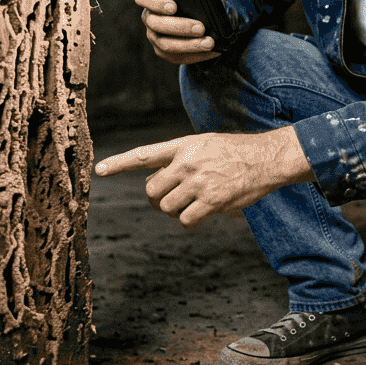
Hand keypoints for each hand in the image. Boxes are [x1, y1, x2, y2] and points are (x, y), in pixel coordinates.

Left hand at [94, 126, 315, 228]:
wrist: (266, 159)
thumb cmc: (235, 152)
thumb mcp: (204, 144)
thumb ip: (179, 159)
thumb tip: (156, 185)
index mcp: (183, 146)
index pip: (144, 155)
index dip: (119, 163)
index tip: (99, 171)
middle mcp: (186, 163)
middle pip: (151, 191)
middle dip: (158, 198)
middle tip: (174, 196)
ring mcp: (198, 182)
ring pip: (166, 208)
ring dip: (175, 210)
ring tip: (193, 202)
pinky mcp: (210, 201)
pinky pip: (185, 220)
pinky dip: (190, 220)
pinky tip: (203, 212)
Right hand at [136, 0, 219, 64]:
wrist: (203, 12)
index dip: (156, 3)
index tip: (174, 7)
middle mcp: (149, 17)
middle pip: (156, 24)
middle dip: (180, 27)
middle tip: (201, 28)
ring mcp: (154, 36)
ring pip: (166, 44)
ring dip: (190, 45)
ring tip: (209, 43)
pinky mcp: (164, 51)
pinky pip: (178, 57)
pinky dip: (197, 54)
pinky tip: (212, 51)